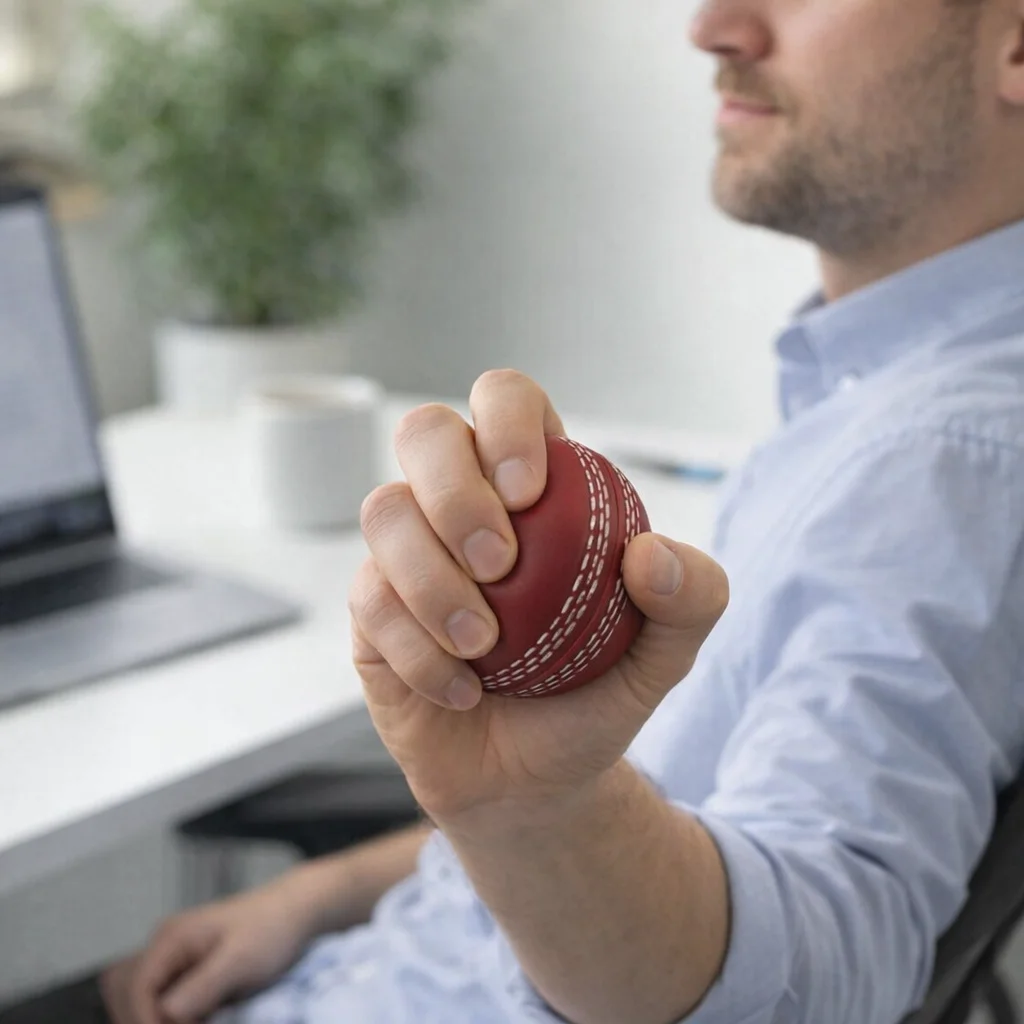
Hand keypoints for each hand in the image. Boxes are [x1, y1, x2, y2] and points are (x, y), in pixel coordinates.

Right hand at [101, 880, 315, 1023]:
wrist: (295, 911)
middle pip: (127, 994)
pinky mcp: (185, 970)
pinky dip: (166, 1014)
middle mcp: (164, 945)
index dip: (147, 1021)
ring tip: (195, 1021)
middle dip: (145, 1019)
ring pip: (137, 997)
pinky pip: (159, 997)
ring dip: (152, 1016)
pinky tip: (196, 1020)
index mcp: (171, 938)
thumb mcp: (240, 962)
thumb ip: (201, 988)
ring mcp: (173, 957)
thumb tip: (165, 1015)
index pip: (137, 988)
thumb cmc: (271, 931)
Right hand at [349, 370, 728, 826]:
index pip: (507, 400)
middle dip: (455, 489)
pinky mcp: (370, 608)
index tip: (529, 491)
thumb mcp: (664, 656)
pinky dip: (418, 651)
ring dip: (432, 581)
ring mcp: (406, 551)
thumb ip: (691, 600)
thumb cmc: (593, 696)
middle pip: (424, 431)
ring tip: (484, 647)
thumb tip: (651, 553)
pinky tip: (461, 691)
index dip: (508, 422)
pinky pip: (369, 600)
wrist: (532, 781)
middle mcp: (459, 502)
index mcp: (531, 484)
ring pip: (384, 511)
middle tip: (501, 565)